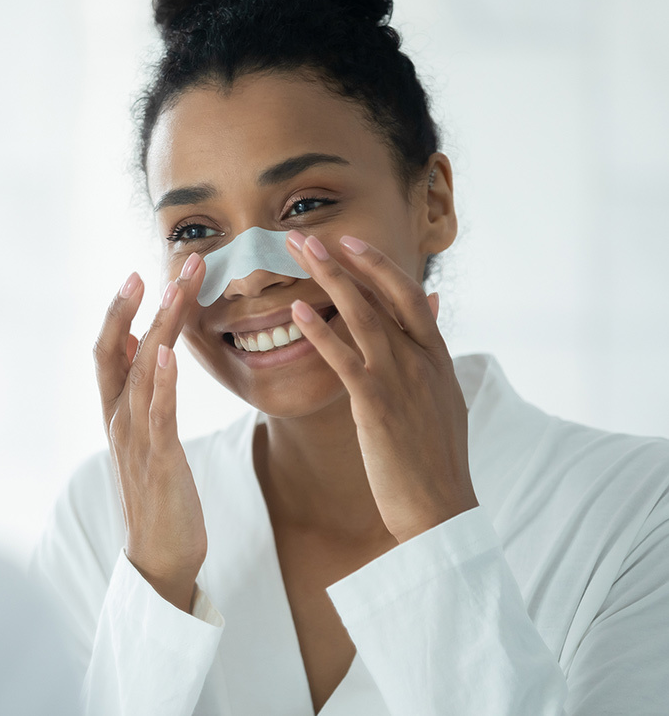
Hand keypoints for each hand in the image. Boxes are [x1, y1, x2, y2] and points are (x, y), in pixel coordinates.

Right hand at [93, 253, 207, 611]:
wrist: (160, 557)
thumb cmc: (158, 493)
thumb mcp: (144, 436)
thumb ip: (137, 390)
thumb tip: (137, 343)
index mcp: (115, 411)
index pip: (109, 349)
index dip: (119, 310)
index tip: (141, 272)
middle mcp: (118, 419)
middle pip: (120, 349)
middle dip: (142, 304)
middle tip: (172, 263)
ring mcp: (135, 440)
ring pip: (141, 372)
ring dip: (159, 327)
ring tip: (177, 289)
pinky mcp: (159, 462)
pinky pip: (158, 415)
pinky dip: (160, 383)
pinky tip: (166, 353)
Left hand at [286, 232, 476, 542]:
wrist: (441, 507)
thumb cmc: (435, 458)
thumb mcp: (444, 396)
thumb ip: (431, 350)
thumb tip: (431, 305)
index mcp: (437, 357)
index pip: (408, 295)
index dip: (378, 264)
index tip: (350, 241)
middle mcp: (422, 360)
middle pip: (384, 293)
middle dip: (348, 259)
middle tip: (310, 235)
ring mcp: (401, 380)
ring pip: (363, 315)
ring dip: (329, 279)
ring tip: (300, 253)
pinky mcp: (377, 405)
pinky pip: (344, 359)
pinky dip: (321, 331)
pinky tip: (298, 312)